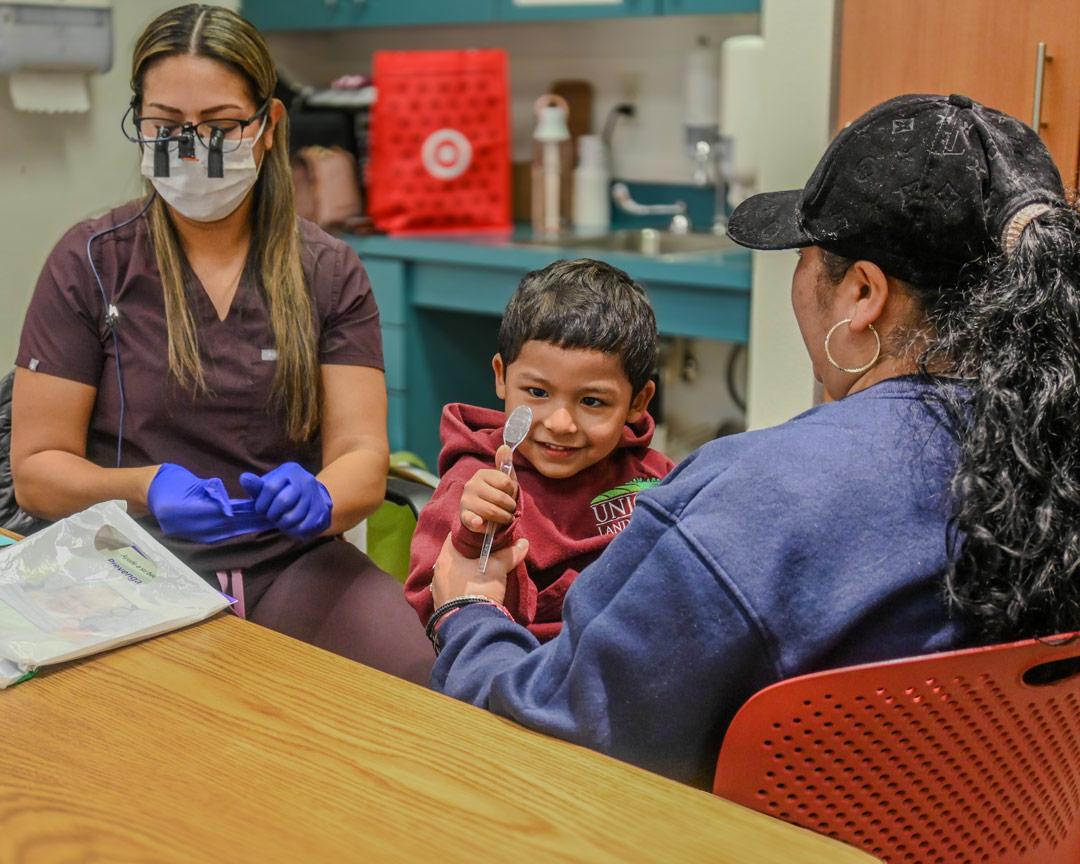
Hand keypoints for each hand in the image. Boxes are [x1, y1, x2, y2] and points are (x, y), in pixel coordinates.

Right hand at [147, 463, 271, 542]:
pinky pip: (212, 537)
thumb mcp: (193, 481)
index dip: (241, 512)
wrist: (146, 490)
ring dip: (241, 530)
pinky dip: (229, 533)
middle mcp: (185, 526)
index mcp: (185, 510)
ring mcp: (185, 533)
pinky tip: (243, 530)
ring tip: (260, 525)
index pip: (220, 514)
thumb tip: (230, 506)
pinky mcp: (187, 536)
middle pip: (222, 527)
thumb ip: (212, 492)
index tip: (259, 509)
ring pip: (220, 535)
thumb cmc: (169, 479)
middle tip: (267, 518)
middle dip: (246, 523)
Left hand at [239, 462, 332, 539]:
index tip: (260, 510)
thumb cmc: (282, 492)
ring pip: (294, 516)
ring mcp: (315, 495)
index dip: (261, 503)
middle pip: (283, 501)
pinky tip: (292, 527)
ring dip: (283, 524)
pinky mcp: (322, 509)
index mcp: (290, 470)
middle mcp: (305, 479)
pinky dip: (295, 530)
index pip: (270, 488)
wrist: (311, 496)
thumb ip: (256, 486)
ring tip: (281, 522)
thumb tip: (244, 478)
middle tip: (271, 517)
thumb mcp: (268, 486)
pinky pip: (305, 525)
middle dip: (273, 514)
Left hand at [432, 531, 528, 607]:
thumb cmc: (479, 588)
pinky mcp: (443, 606)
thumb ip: (509, 553)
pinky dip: (464, 587)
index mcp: (446, 557)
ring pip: (455, 574)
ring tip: (484, 573)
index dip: (472, 533)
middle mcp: (438, 571)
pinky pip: (454, 589)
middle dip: (471, 554)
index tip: (485, 534)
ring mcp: (438, 590)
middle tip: (488, 553)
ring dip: (467, 572)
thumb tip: (523, 543)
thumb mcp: (498, 568)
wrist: (469, 625)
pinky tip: (476, 590)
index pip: (457, 536)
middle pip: (456, 556)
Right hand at [460, 444, 517, 532]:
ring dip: (503, 518)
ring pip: (493, 511)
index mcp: (482, 474)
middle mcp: (471, 485)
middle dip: (510, 507)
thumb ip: (505, 464)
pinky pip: (472, 519)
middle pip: (501, 498)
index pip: (507, 482)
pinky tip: (480, 523)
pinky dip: (477, 522)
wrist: (479, 516)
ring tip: (504, 518)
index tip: (510, 495)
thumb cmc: (495, 496)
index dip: (513, 492)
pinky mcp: (464, 517)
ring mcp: (466, 501)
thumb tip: (505, 446)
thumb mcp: (503, 481)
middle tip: (509, 510)